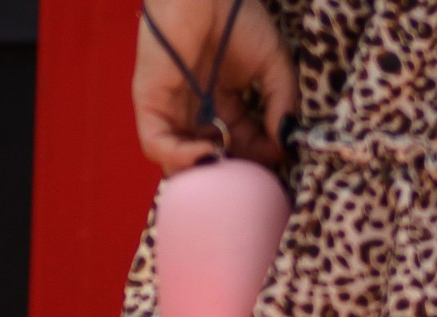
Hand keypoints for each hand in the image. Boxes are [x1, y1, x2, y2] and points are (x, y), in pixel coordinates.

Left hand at [131, 0, 297, 174]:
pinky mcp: (149, 104)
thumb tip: (287, 140)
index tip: (278, 159)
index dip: (257, 157)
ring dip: (203, 172)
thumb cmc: (238, 19)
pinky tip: (207, 153)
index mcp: (222, 104)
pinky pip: (157, 144)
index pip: (238, 143)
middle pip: (208, 158)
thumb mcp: (273, 64)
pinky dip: (179, 157)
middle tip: (249, 176)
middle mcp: (194, 112)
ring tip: (228, 168)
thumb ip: (281, 101)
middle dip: (229, 172)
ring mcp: (170, 110)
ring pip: (177, 160)